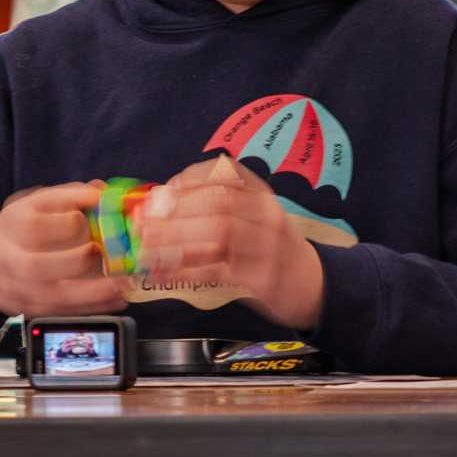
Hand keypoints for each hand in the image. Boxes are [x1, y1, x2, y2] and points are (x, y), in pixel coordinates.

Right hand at [0, 182, 124, 316]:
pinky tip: (117, 299)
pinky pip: (65, 312)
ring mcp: (23, 289)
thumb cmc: (18, 228)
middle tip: (102, 252)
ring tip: (121, 283)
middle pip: (40, 267)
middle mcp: (13, 260)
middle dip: (78, 260)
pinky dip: (94, 307)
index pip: (37, 226)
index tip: (88, 219)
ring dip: (93, 292)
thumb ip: (68, 195)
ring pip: (55, 296)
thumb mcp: (34, 203)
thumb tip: (102, 191)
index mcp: (14, 226)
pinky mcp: (34, 308)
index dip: (70, 222)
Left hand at [136, 155, 325, 329]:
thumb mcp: (249, 217)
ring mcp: (268, 245)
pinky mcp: (263, 277)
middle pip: (216, 203)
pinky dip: (187, 271)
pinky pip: (219, 270)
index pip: (222, 173)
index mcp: (260, 193)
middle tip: (143, 225)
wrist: (312, 283)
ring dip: (177, 240)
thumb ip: (211, 208)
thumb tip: (157, 207)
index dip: (187, 180)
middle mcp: (266, 213)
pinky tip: (166, 273)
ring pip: (219, 233)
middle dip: (174, 213)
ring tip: (148, 248)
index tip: (161, 193)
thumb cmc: (268, 247)